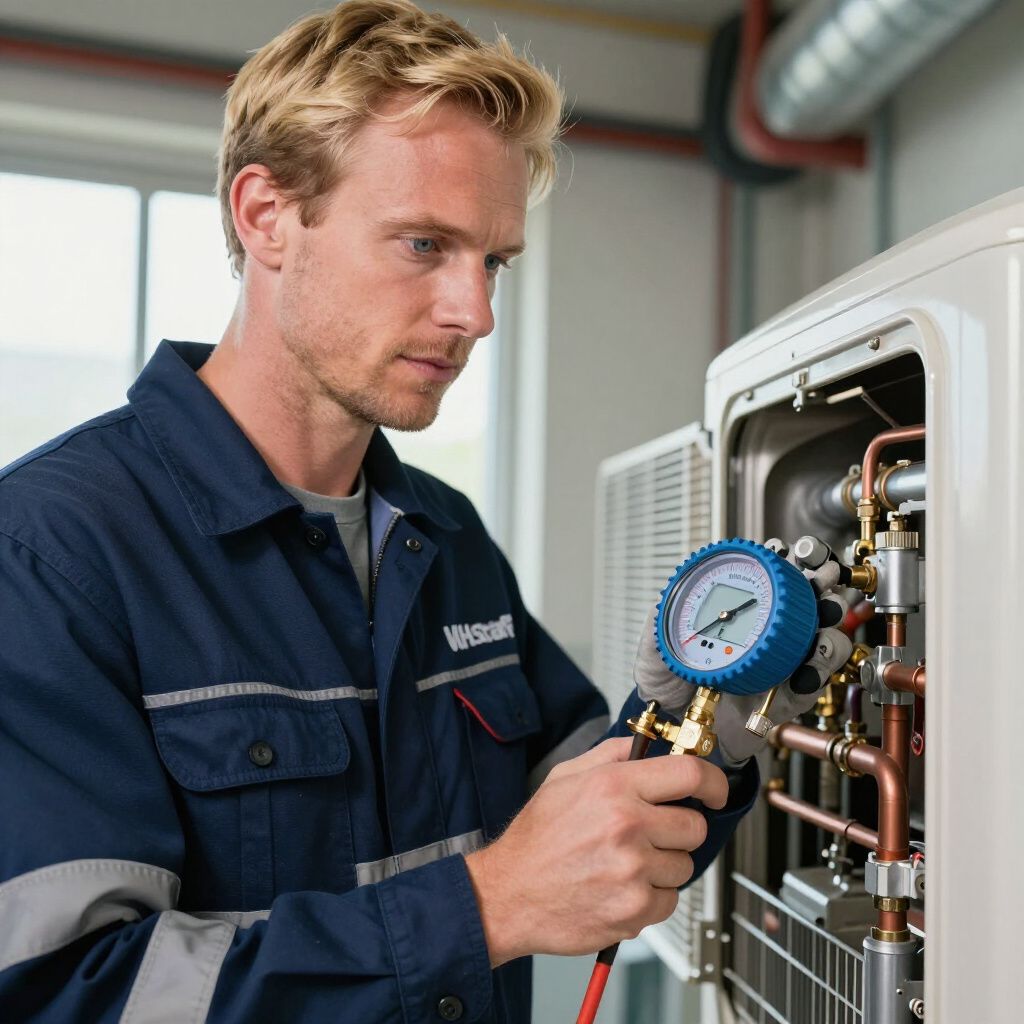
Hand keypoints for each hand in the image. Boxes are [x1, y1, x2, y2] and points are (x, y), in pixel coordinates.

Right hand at [464, 737, 727, 965]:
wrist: (509, 893)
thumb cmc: (536, 837)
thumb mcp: (565, 777)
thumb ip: (611, 755)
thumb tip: (649, 745)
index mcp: (614, 787)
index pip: (690, 775)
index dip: (713, 783)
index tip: (715, 791)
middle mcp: (627, 825)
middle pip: (695, 825)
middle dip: (679, 829)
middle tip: (650, 833)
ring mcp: (633, 870)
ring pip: (685, 865)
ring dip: (664, 865)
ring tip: (626, 863)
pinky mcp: (634, 909)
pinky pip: (670, 900)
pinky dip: (652, 897)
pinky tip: (622, 887)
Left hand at [633, 536, 855, 766]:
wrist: (676, 732)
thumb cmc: (669, 686)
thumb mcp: (656, 650)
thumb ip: (658, 624)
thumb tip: (666, 596)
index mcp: (739, 616)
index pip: (768, 580)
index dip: (781, 561)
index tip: (781, 551)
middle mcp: (767, 635)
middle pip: (808, 602)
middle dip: (821, 585)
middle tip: (821, 579)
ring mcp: (783, 664)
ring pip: (824, 637)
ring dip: (828, 626)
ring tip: (824, 620)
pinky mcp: (790, 696)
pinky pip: (816, 682)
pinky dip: (817, 673)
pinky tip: (805, 671)